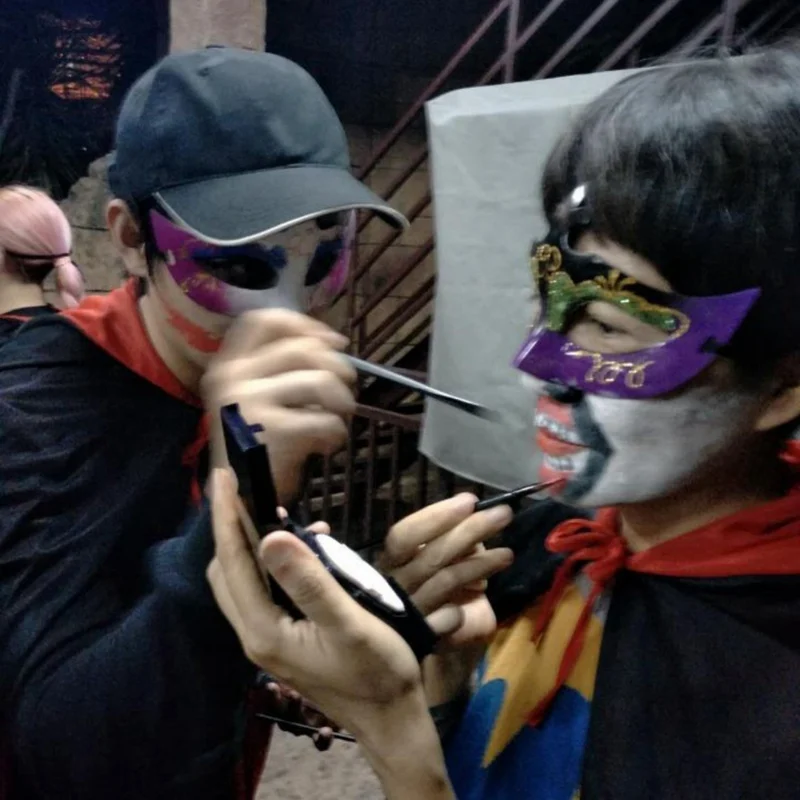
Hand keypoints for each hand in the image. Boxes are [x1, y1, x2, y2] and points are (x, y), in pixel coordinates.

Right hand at [202, 309, 355, 503]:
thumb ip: (282, 367)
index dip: (303, 324)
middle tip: (346, 392)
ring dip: (342, 401)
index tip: (331, 342)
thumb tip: (334, 342)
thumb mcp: (256, 396)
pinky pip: (326, 420)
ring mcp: (249, 402)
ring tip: (339, 420)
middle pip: (302, 348)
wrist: (240, 502)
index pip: (262, 321)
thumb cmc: (257, 446)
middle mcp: (232, 377)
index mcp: (227, 365)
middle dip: (338, 367)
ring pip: (320, 380)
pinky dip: (337, 434)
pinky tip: (327, 447)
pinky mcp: (272, 432)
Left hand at [207, 469, 425, 740]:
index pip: (233, 561)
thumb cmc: (377, 672)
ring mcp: (266, 638)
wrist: (389, 719)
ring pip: (242, 580)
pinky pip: (263, 591)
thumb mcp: (348, 623)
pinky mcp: (281, 638)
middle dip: (231, 525)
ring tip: (278, 510)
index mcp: (263, 630)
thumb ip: (309, 582)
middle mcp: (254, 633)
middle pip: (227, 570)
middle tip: (247, 487)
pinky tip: (308, 546)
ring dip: (252, 543)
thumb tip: (270, 537)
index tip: (225, 475)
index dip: (227, 515)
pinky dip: (273, 562)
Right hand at [382, 495, 512, 646]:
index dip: (436, 516)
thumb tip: (472, 517)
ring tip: (507, 554)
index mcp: (391, 563)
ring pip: (446, 581)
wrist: (414, 654)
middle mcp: (395, 586)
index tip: (469, 500)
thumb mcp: (434, 559)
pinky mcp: (430, 638)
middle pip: (431, 556)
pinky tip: (482, 594)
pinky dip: (468, 605)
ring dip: (481, 564)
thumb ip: (445, 540)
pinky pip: (451, 620)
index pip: (404, 535)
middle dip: (470, 530)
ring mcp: (411, 614)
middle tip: (503, 514)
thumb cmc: (426, 591)